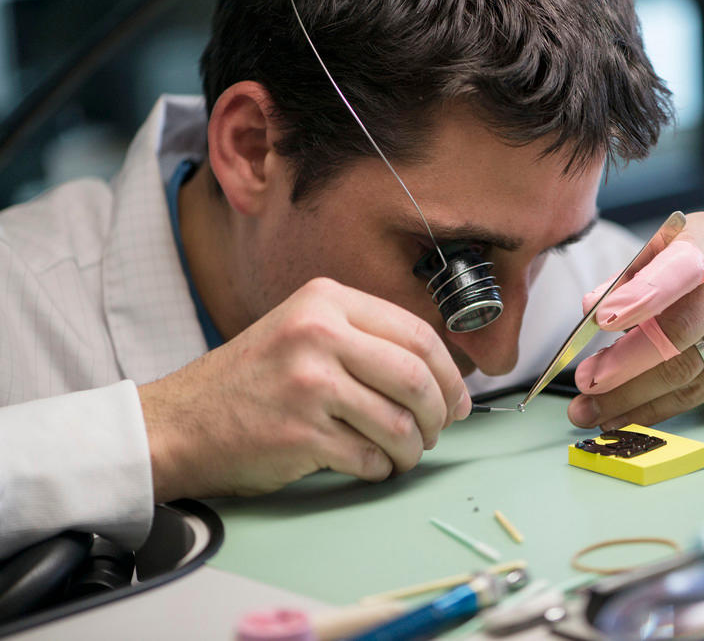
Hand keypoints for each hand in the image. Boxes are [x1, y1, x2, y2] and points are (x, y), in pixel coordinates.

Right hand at [138, 277, 470, 501]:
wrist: (179, 422)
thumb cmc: (249, 380)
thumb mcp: (302, 330)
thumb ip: (364, 339)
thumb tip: (442, 377)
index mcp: (325, 301)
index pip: (417, 334)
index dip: (450, 374)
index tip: (457, 399)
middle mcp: (318, 334)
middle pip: (417, 378)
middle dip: (441, 413)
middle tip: (439, 430)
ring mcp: (309, 384)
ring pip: (400, 423)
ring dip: (413, 448)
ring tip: (404, 453)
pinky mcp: (300, 434)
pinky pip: (370, 457)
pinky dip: (381, 468)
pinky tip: (371, 465)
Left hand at [567, 212, 703, 429]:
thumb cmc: (686, 280)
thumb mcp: (656, 263)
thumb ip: (624, 282)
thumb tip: (591, 305)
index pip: (678, 264)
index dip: (642, 294)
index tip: (603, 319)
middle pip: (681, 327)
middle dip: (626, 361)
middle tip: (587, 382)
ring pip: (686, 368)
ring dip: (632, 396)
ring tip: (591, 410)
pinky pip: (698, 391)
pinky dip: (654, 409)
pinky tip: (623, 418)